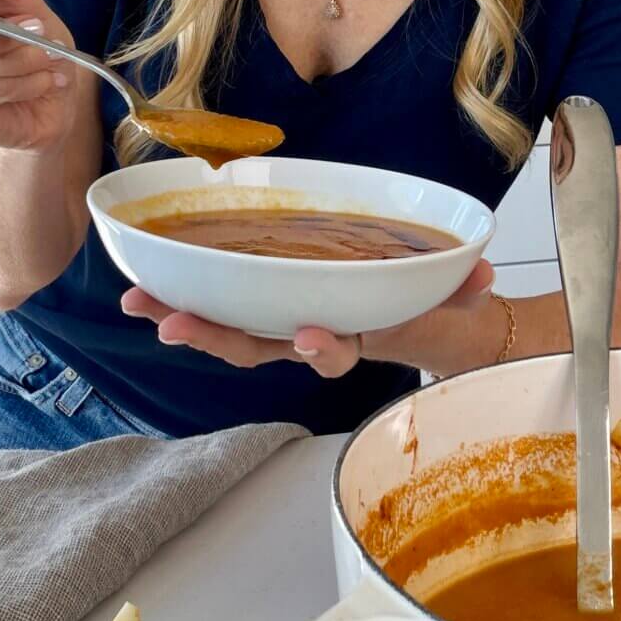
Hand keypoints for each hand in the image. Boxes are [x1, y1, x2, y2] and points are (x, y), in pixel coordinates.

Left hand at [120, 258, 496, 378]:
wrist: (394, 314)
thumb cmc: (409, 304)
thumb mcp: (443, 298)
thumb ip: (460, 286)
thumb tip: (481, 270)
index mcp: (347, 335)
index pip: (332, 350)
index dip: (321, 347)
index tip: (312, 335)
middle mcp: (301, 335)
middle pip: (253, 346)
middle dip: (212, 336)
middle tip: (173, 324)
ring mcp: (273, 321)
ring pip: (224, 328)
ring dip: (180, 317)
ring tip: (139, 304)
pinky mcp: (253, 299)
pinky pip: (213, 303)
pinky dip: (177, 293)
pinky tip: (140, 279)